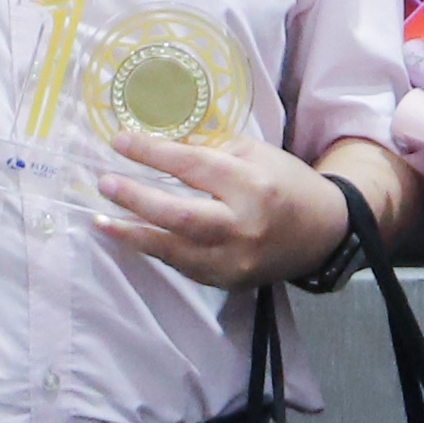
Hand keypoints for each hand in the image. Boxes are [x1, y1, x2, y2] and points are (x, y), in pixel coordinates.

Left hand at [97, 131, 347, 291]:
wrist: (323, 232)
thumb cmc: (286, 183)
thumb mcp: (255, 154)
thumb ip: (208, 152)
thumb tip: (157, 147)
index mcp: (253, 185)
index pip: (193, 166)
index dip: (152, 153)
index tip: (119, 142)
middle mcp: (243, 226)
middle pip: (178, 215)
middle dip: (135, 199)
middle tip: (105, 183)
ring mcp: (234, 260)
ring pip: (172, 250)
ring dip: (132, 234)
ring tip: (101, 220)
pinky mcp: (228, 280)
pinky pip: (182, 264)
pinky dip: (155, 248)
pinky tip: (134, 236)